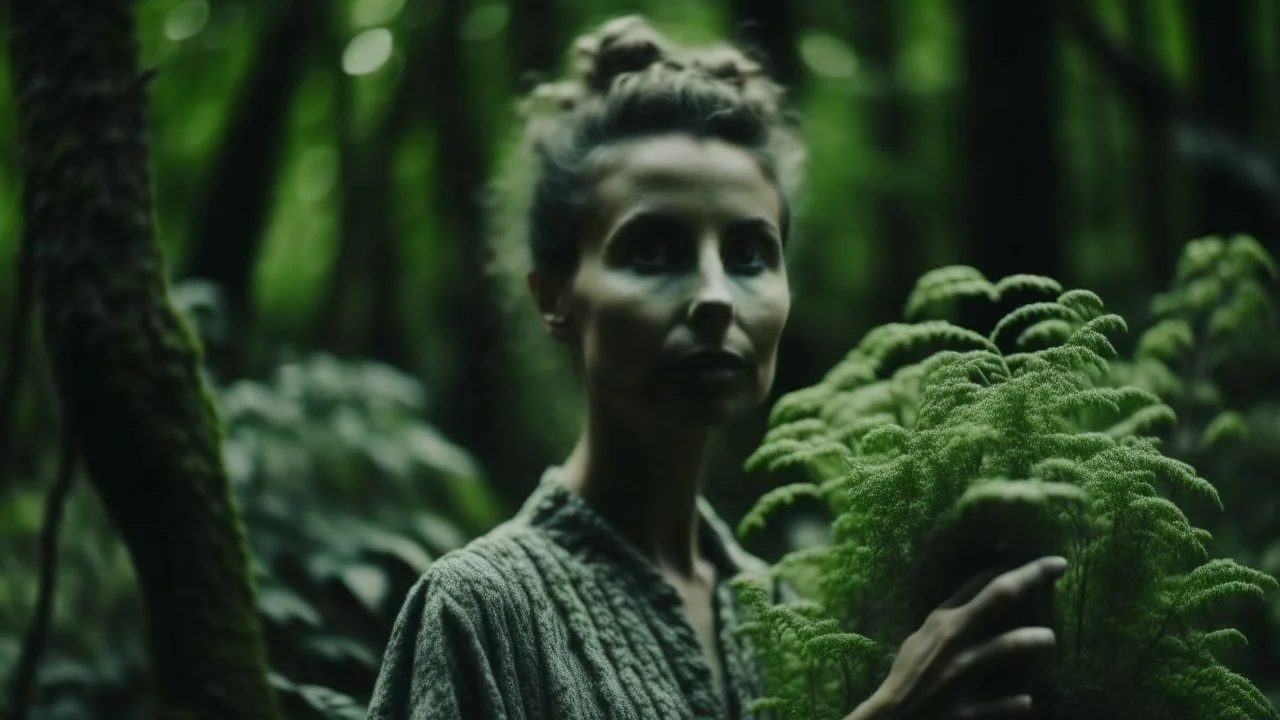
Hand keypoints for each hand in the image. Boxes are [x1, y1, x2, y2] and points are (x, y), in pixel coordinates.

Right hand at [846, 556, 1067, 719]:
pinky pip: (1000, 704)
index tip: (1050, 563)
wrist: (893, 715)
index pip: (985, 584)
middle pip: (999, 598)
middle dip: (1030, 577)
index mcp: (946, 621)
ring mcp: (963, 670)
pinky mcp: (967, 706)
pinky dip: (1016, 702)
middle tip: (1060, 564)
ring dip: (1035, 639)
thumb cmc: (909, 669)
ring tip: (1049, 639)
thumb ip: (954, 612)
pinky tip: (1027, 699)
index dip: (1019, 569)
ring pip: (1007, 645)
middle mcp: (957, 638)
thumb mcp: (925, 634)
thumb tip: (984, 585)